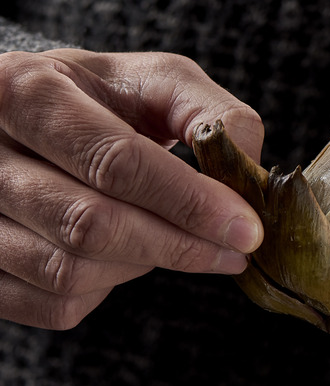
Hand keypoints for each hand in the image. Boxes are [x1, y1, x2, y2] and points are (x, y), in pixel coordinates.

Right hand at [0, 49, 263, 328]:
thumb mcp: (152, 81)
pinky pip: (51, 304)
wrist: (30, 122)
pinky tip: (126, 258)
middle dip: (177, 245)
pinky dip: (105, 290)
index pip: (114, 161)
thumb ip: (207, 112)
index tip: (245, 228)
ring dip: (142, 266)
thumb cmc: (100, 99)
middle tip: (233, 251)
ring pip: (69, 271)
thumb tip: (246, 168)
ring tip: (175, 241)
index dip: (188, 202)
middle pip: (89, 224)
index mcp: (26, 92)